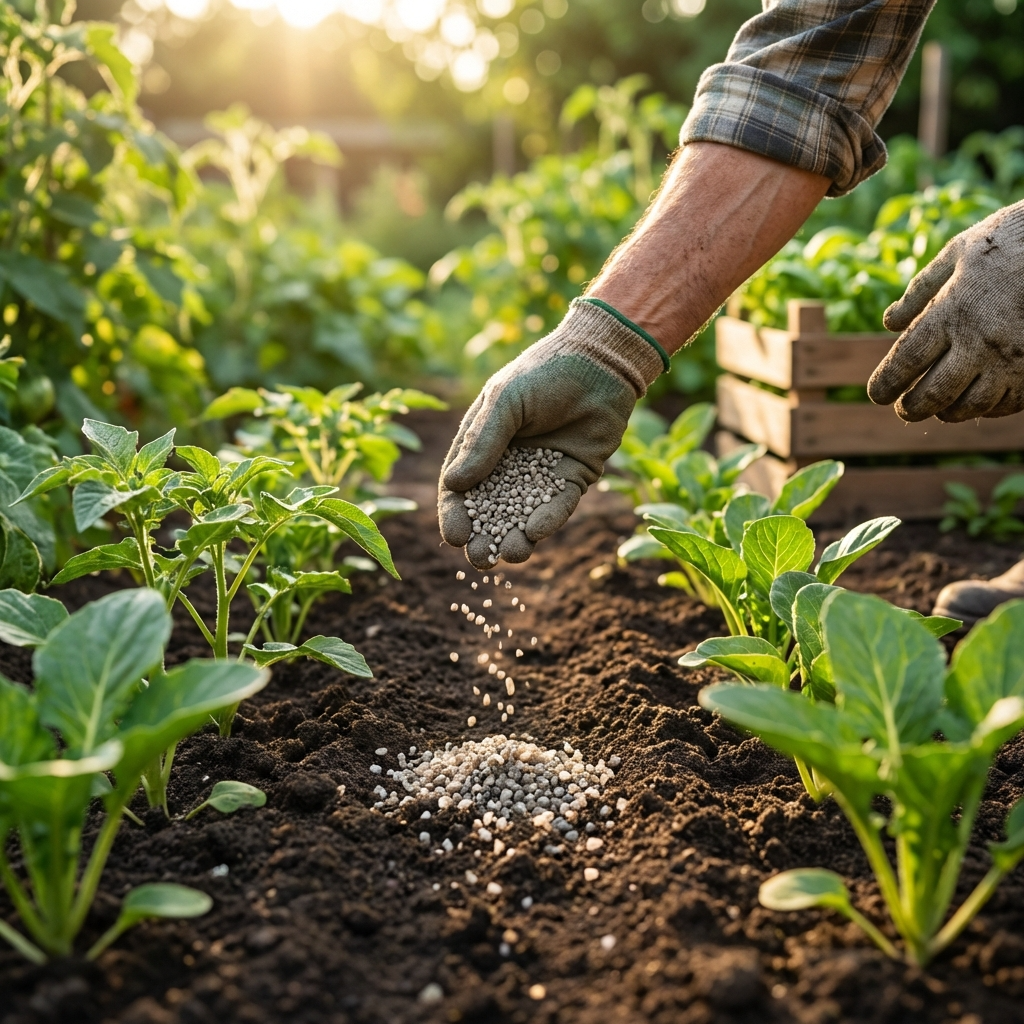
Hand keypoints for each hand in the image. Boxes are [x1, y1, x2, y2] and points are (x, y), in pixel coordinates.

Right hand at [438, 299, 664, 568]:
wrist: (601, 361)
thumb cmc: (544, 372)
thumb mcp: (504, 401)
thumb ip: (482, 441)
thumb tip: (455, 485)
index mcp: (483, 445)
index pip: (461, 487)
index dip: (456, 514)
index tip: (455, 537)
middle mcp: (509, 464)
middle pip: (490, 510)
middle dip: (484, 537)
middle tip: (480, 559)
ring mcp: (542, 474)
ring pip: (524, 515)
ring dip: (515, 537)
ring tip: (510, 555)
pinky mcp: (575, 477)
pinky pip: (559, 506)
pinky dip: (547, 520)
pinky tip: (535, 533)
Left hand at [868, 200, 1023, 421]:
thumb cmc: (1012, 240)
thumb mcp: (959, 252)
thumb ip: (921, 289)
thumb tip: (890, 323)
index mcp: (952, 312)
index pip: (905, 361)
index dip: (885, 384)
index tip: (876, 394)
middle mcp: (980, 342)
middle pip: (934, 394)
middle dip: (912, 408)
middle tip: (904, 410)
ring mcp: (1012, 360)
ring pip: (969, 406)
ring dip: (947, 412)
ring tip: (939, 408)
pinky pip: (1005, 404)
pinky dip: (985, 408)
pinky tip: (976, 400)